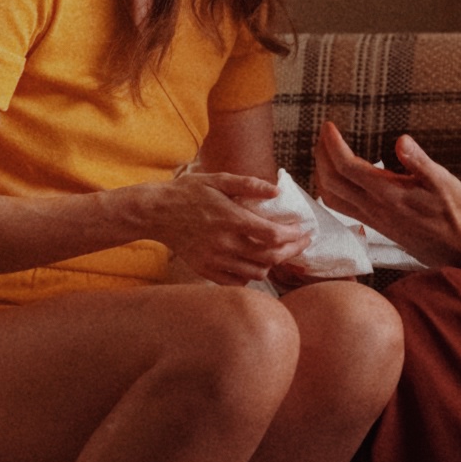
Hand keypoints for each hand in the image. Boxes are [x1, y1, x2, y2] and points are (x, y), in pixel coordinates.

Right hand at [144, 171, 309, 285]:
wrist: (155, 213)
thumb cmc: (188, 192)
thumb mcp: (218, 179)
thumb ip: (249, 185)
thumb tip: (277, 191)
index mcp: (231, 219)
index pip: (273, 235)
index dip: (294, 236)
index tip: (304, 232)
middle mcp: (225, 243)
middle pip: (270, 257)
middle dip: (292, 251)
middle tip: (302, 243)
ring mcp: (215, 259)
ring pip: (256, 272)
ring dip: (273, 264)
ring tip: (279, 252)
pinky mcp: (205, 270)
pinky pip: (237, 282)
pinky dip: (251, 275)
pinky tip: (254, 263)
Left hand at [313, 122, 460, 268]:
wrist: (457, 245)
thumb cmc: (453, 211)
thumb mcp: (442, 180)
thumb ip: (419, 161)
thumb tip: (402, 141)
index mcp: (388, 193)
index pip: (346, 167)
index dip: (332, 144)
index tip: (329, 126)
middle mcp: (374, 207)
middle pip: (330, 181)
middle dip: (321, 154)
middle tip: (324, 134)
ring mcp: (371, 218)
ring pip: (330, 196)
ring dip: (321, 172)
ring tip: (325, 152)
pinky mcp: (374, 224)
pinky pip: (340, 207)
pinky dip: (329, 188)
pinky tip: (338, 178)